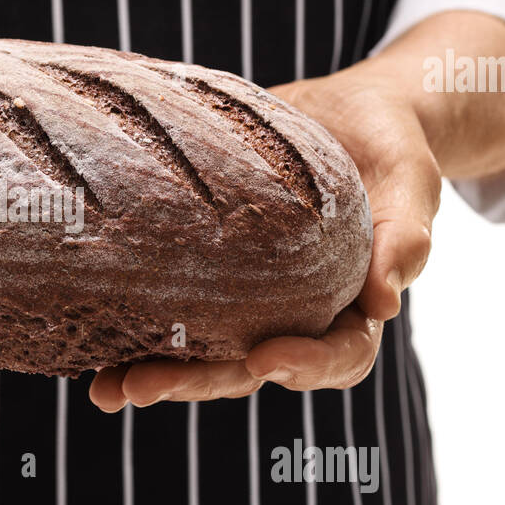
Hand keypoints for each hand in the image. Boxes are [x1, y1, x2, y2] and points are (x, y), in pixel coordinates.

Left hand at [89, 57, 440, 411]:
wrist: (347, 115)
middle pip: (251, 368)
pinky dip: (134, 327)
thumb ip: (406, 233)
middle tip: (141, 388)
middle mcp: (297, 314)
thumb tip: (387, 297)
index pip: (340, 356)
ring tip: (104, 388)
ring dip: (154, 371)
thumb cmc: (390, 145)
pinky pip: (174, 306)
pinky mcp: (210, 270)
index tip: (266, 360)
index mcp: (354, 306)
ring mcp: (250, 299)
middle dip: (198, 381)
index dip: (306, 366)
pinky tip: (92, 342)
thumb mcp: (412, 177)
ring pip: (205, 350)